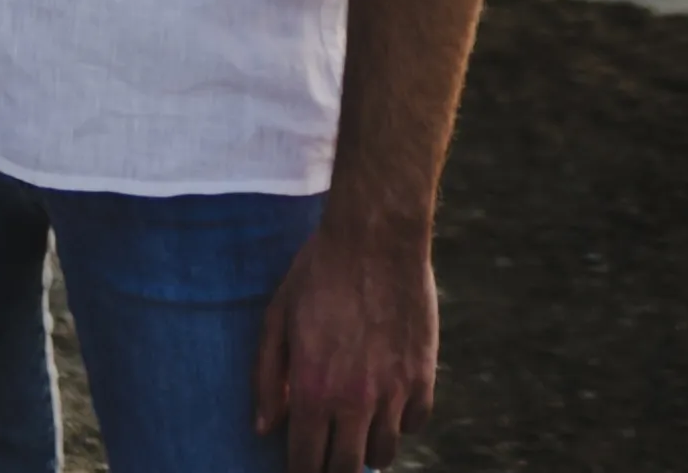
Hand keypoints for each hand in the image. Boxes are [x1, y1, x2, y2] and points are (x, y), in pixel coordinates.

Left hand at [256, 215, 435, 471]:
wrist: (375, 238)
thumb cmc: (317, 273)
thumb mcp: (277, 317)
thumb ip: (267, 377)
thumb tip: (264, 427)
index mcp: (312, 389)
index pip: (306, 461)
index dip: (301, 471)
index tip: (300, 466)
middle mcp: (354, 400)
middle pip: (346, 468)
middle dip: (332, 469)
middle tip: (327, 455)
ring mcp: (393, 391)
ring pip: (383, 453)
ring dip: (367, 450)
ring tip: (355, 432)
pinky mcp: (423, 376)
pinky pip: (415, 423)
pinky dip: (401, 422)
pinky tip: (387, 405)